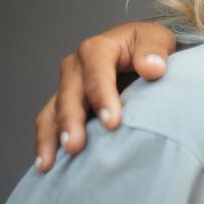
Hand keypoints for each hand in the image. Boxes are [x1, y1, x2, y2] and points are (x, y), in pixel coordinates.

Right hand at [35, 21, 177, 172]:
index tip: (112, 122)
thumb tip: (153, 68)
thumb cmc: (148, 46)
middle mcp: (76, 67)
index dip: (102, 97)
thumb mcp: (157, 39)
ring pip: (52, 112)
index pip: (97, 73)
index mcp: (98, 49)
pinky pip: (49, 123)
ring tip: (50, 163)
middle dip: (71, 122)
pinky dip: (46, 142)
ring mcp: (68, 87)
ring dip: (51, 137)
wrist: (141, 50)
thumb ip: (154, 50)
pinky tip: (47, 165)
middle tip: (76, 147)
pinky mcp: (65, 104)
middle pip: (70, 96)